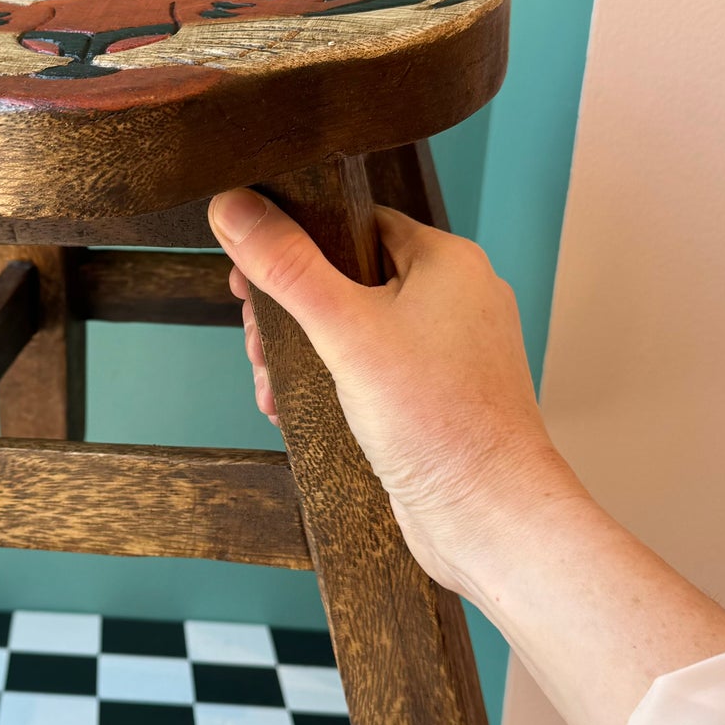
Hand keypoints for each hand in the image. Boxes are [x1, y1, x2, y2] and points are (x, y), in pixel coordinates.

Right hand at [207, 187, 587, 596]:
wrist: (489, 516)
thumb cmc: (439, 423)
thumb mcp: (344, 331)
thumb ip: (287, 267)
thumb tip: (236, 209)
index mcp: (447, 261)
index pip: (355, 221)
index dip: (295, 244)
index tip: (250, 274)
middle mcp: (455, 298)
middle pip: (347, 278)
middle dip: (291, 312)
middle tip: (257, 343)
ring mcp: (448, 349)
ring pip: (355, 328)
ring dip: (303, 353)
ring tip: (270, 386)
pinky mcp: (437, 394)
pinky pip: (372, 370)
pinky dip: (332, 383)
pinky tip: (297, 408)